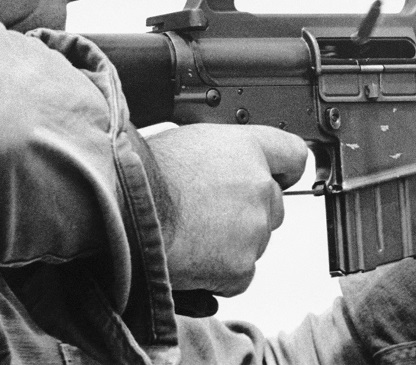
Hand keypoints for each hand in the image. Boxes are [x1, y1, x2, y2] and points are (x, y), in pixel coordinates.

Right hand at [145, 123, 307, 295]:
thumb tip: (223, 165)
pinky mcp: (241, 267)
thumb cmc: (142, 173)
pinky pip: (238, 274)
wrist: (123, 211)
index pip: (293, 155)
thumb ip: (222, 155)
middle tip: (209, 213)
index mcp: (248, 148)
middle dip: (247, 211)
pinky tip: (190, 256)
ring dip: (231, 242)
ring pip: (254, 240)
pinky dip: (218, 273)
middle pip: (273, 204)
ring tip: (190, 233)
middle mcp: (260, 186)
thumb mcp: (188, 141)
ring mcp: (254, 228)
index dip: (282, 168)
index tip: (276, 176)